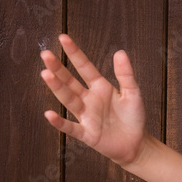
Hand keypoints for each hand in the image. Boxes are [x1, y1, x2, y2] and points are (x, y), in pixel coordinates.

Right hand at [40, 34, 146, 167]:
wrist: (136, 143)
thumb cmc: (133, 117)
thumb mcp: (133, 93)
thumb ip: (125, 75)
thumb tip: (120, 52)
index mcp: (100, 87)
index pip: (85, 67)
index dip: (75, 53)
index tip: (63, 37)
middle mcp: (89, 99)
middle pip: (70, 82)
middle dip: (58, 68)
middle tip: (45, 54)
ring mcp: (86, 116)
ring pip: (68, 100)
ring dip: (57, 88)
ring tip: (46, 74)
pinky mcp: (87, 133)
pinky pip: (71, 127)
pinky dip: (60, 122)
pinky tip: (49, 114)